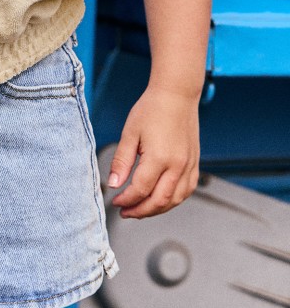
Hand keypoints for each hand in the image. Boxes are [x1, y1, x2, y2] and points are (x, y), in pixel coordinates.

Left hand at [108, 84, 200, 217]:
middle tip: (125, 212)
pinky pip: (186, 191)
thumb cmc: (151, 109)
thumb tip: (113, 184)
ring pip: (175, 200)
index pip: (141, 190)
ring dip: (157, 209)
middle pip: (159, 201)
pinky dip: (173, 200)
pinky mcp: (194, 164)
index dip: (126, 200)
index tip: (115, 201)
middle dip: (140, 211)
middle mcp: (177, 166)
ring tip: (140, 209)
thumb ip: (121, 161)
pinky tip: (160, 199)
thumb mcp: (130, 133)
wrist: (176, 95)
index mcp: (159, 158)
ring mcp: (189, 166)